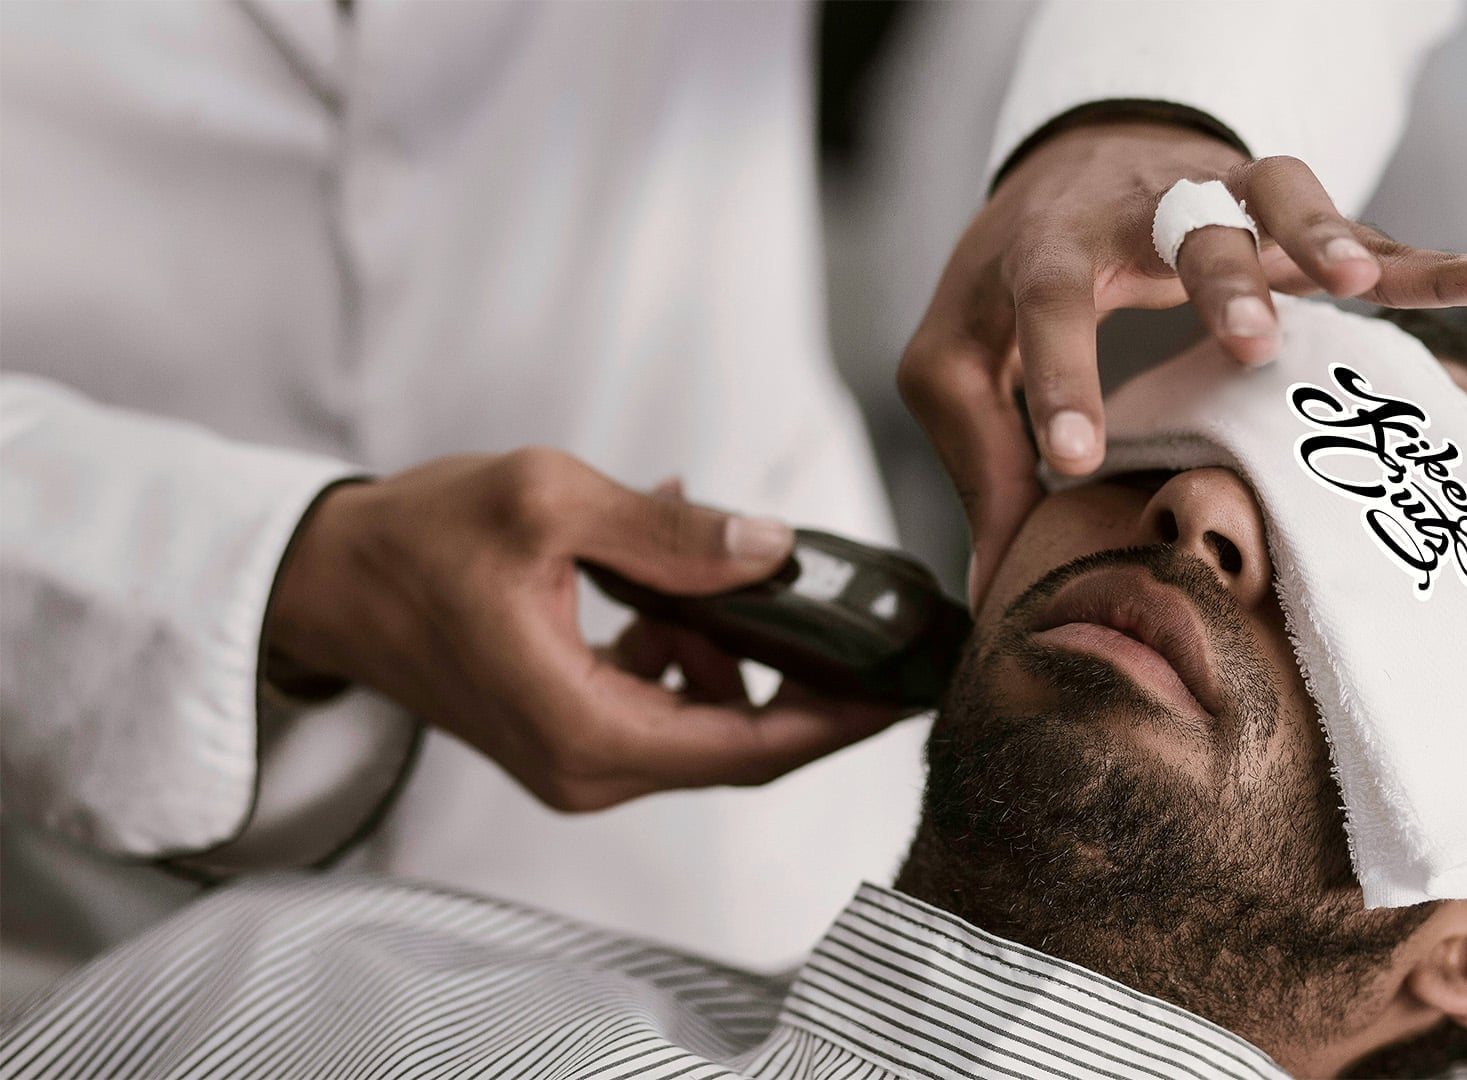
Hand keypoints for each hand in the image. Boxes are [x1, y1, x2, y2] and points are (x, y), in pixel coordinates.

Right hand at [265, 449, 900, 811]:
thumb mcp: (549, 504)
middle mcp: (587, 770)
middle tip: (867, 622)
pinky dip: (686, 648)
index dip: (838, 721)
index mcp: (587, 732)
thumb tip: (773, 548)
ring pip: (704, 720)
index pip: (748, 749)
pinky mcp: (568, 735)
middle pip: (740, 744)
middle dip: (808, 682)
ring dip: (733, 649)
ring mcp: (577, 761)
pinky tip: (670, 583)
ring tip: (714, 565)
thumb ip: (670, 532)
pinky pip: (662, 704)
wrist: (327, 580)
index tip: (905, 689)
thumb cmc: (418, 541)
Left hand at [899, 121, 1466, 605]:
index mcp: (1050, 246)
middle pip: (1186, 224)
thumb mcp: (954, 357)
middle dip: (1219, 280)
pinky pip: (1374, 231)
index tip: (1073, 459)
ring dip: (1326, 235)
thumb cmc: (1008, 277)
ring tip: (1359, 284)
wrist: (1074, 163)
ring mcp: (1224, 202)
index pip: (1048, 302)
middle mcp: (1144, 207)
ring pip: (1283, 197)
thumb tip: (994, 580)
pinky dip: (1438, 256)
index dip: (1062, 375)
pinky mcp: (1288, 222)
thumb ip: (973, 456)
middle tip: (1249, 344)